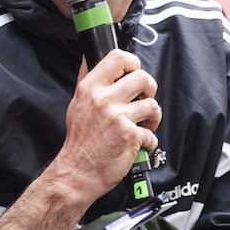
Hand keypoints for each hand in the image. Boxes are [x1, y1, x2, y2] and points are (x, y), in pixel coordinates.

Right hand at [54, 49, 159, 199]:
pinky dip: (149, 142)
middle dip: (150, 89)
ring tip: (145, 125)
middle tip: (144, 99)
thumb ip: (86, 81)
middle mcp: (103, 99)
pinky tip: (139, 144)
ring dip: (153, 117)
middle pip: (142, 78)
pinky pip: (152, 133)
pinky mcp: (130, 136)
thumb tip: (89, 58)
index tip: (134, 73)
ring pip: (152, 105)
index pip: (118, 58)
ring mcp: (118, 117)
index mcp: (90, 88)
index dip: (133, 62)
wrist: (77, 172)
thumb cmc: (79, 141)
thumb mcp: (76, 104)